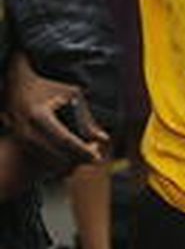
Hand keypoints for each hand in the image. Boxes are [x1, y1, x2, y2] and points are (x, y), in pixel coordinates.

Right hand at [4, 51, 106, 175]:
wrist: (15, 87)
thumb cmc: (49, 88)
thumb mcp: (72, 95)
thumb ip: (87, 118)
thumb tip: (104, 139)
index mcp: (39, 116)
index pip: (64, 139)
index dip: (82, 149)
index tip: (98, 156)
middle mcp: (26, 131)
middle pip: (58, 154)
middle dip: (79, 158)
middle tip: (96, 154)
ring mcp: (20, 140)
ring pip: (50, 161)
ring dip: (70, 161)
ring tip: (87, 151)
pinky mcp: (19, 144)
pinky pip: (43, 160)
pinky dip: (60, 160)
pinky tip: (73, 152)